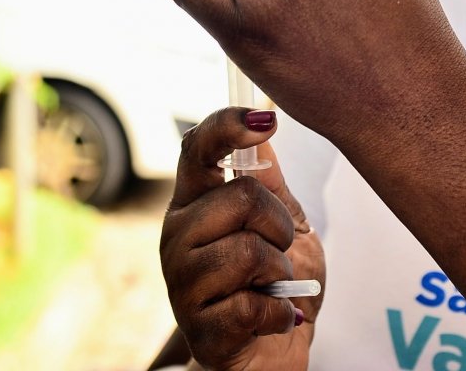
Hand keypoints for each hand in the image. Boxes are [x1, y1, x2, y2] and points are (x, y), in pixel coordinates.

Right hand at [160, 107, 324, 370]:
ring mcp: (182, 284)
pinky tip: (273, 317)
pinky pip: (253, 305)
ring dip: (280, 272)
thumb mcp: (287, 225)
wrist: (277, 353)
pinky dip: (280, 312)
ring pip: (248, 252)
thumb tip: (261, 131)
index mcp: (196, 203)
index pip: (197, 150)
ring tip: (272, 286)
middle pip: (239, 197)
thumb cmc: (277, 285)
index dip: (227, 126)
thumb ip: (271, 183)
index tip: (265, 118)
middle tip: (281, 249)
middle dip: (281, 224)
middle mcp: (178, 236)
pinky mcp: (199, 329)